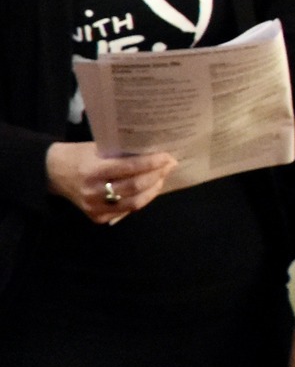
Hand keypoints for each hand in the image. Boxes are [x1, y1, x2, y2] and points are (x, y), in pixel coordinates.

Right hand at [46, 141, 177, 225]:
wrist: (52, 172)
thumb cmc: (79, 155)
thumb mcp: (98, 148)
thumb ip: (122, 154)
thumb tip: (154, 153)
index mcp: (92, 170)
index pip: (129, 168)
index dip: (151, 163)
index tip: (167, 157)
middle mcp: (93, 191)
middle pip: (134, 187)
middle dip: (157, 176)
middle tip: (169, 166)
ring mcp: (94, 207)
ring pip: (134, 203)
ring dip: (153, 190)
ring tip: (162, 178)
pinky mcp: (95, 217)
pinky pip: (125, 211)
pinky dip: (140, 200)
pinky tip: (148, 190)